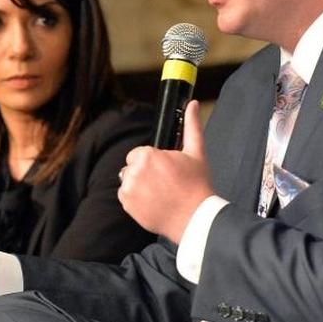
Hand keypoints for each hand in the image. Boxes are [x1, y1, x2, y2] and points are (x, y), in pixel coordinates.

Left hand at [118, 101, 213, 242]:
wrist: (194, 217)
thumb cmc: (196, 185)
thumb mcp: (196, 152)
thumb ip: (191, 126)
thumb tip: (192, 104)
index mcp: (147, 155)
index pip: (140, 153)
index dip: (153, 161)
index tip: (166, 170)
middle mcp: (134, 171)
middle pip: (132, 166)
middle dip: (144, 171)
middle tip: (164, 182)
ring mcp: (128, 189)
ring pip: (128, 180)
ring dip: (138, 184)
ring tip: (159, 192)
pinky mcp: (126, 205)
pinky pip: (125, 196)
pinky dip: (135, 198)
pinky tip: (152, 201)